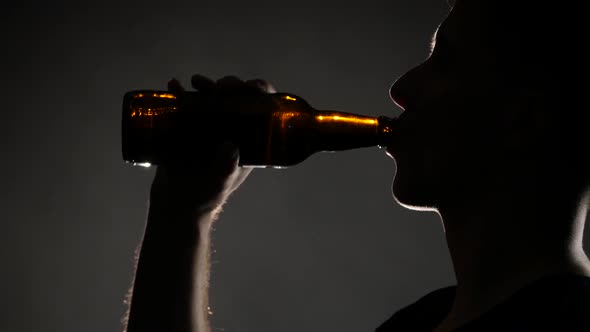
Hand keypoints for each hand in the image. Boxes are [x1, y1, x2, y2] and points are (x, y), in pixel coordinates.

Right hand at [149, 74, 276, 217]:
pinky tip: (174, 85)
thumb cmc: (205, 197)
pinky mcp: (185, 126)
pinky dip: (180, 92)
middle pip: (237, 97)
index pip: (261, 109)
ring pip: (212, 96)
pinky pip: (184, 103)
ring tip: (197, 82)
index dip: (261, 93)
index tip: (252, 88)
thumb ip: (226, 168)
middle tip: (222, 88)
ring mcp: (208, 125)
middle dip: (232, 86)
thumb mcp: (220, 183)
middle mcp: (230, 128)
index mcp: (248, 139)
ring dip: (207, 84)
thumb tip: (230, 147)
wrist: (176, 204)